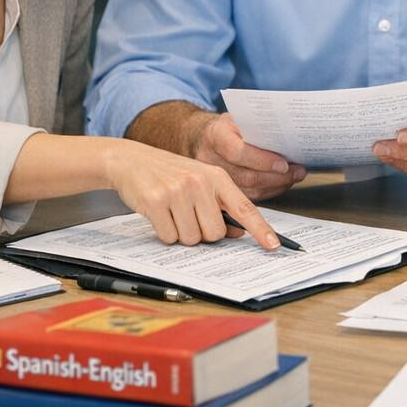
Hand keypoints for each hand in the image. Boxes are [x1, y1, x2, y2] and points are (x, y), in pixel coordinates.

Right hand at [103, 139, 283, 249]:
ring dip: (182, 233)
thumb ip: (221, 205)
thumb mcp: (200, 182)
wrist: (132, 160)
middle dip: (202, 233)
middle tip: (189, 216)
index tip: (274, 246)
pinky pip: (169, 237)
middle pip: (215, 233)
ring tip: (173, 212)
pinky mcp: (156, 201)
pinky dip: (164, 232)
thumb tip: (238, 233)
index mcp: (218, 177)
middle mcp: (200, 182)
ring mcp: (178, 191)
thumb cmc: (171, 174)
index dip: (260, 229)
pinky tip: (160, 214)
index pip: (245, 208)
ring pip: (192, 238)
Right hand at [192, 113, 306, 200]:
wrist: (204, 137)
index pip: (237, 151)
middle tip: (297, 172)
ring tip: (294, 177)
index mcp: (215, 135)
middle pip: (245, 175)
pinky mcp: (218, 192)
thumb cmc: (228, 126)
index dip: (262, 160)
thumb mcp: (240, 116)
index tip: (284, 164)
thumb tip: (289, 138)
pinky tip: (280, 184)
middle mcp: (209, 159)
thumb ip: (259, 126)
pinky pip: (246, 197)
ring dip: (275, 186)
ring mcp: (211, 179)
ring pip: (248, 190)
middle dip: (276, 177)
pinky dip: (268, 191)